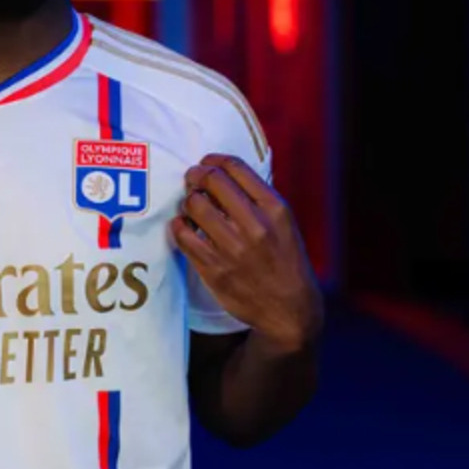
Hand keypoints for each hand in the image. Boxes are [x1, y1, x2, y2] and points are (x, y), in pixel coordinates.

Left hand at [170, 155, 322, 351]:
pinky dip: (179, 225)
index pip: (235, 167)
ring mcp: (232, 248)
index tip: (206, 163)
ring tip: (192, 206)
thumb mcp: (284, 223)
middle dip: (196, 174)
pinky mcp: (213, 269)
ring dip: (188, 200)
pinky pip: (183, 235)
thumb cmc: (285, 260)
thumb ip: (258, 197)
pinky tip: (185, 227)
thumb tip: (221, 172)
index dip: (213, 159)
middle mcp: (254, 226)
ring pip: (193, 205)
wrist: (289, 309)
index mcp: (275, 209)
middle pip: (211, 180)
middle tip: (192, 179)